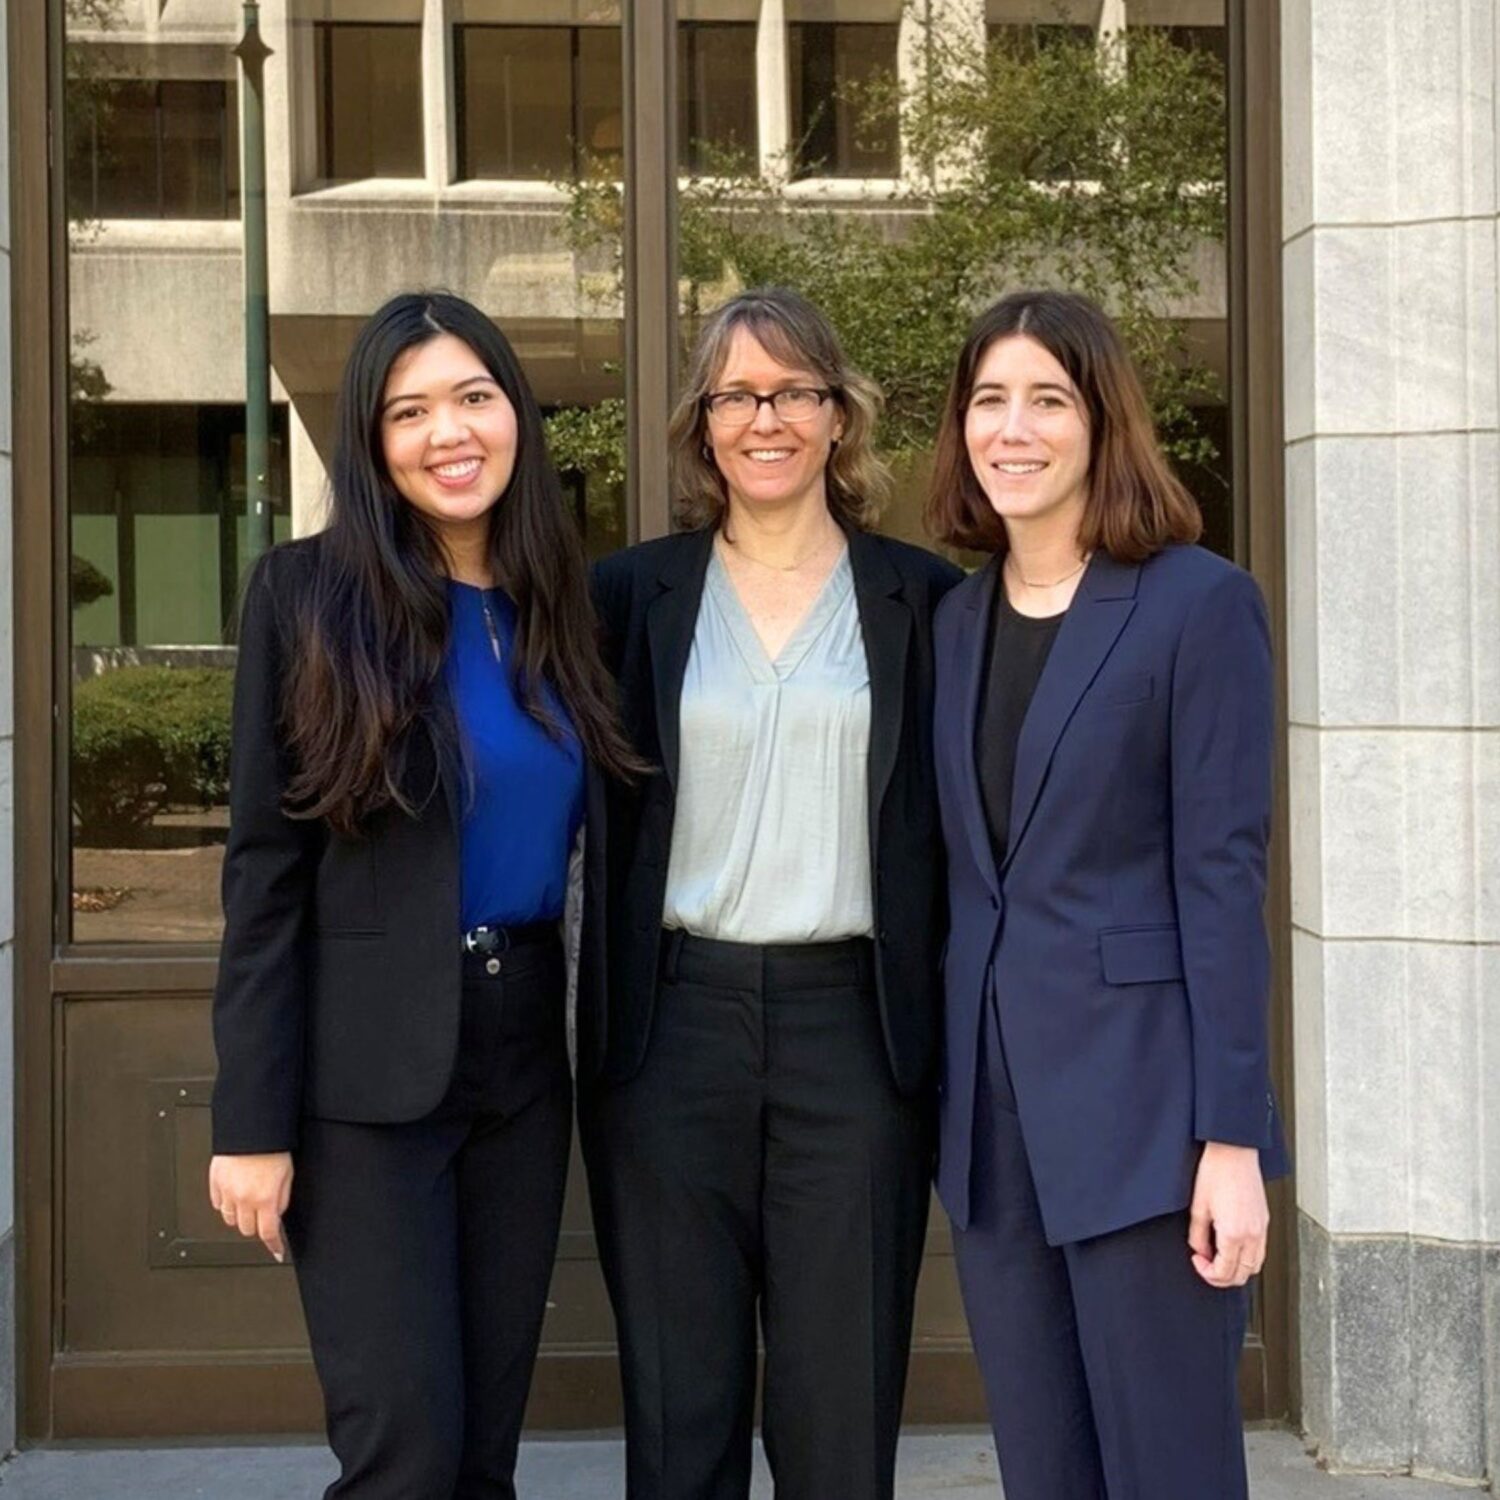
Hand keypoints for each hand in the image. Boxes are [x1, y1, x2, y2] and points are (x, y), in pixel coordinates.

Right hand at [209, 1153, 293, 1263]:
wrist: (252, 1127)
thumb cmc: (273, 1146)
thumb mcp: (287, 1174)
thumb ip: (282, 1198)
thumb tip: (277, 1214)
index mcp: (265, 1198)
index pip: (268, 1232)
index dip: (274, 1245)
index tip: (277, 1251)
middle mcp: (244, 1198)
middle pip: (247, 1230)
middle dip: (256, 1225)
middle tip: (262, 1214)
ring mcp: (227, 1192)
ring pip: (230, 1220)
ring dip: (240, 1216)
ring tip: (248, 1201)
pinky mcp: (215, 1183)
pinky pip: (218, 1204)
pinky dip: (226, 1203)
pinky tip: (235, 1193)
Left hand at [1187, 1142, 1267, 1288]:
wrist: (1233, 1150)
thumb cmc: (1216, 1171)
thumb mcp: (1198, 1206)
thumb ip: (1197, 1236)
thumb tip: (1200, 1251)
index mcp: (1234, 1233)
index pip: (1225, 1271)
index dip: (1207, 1273)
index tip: (1197, 1261)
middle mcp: (1253, 1234)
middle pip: (1243, 1275)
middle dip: (1222, 1276)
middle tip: (1206, 1264)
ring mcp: (1262, 1228)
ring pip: (1255, 1266)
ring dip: (1237, 1269)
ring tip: (1218, 1257)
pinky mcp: (1265, 1220)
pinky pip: (1260, 1251)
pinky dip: (1247, 1257)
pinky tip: (1232, 1246)